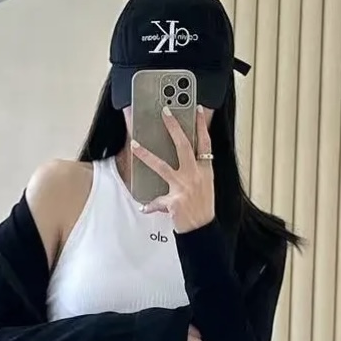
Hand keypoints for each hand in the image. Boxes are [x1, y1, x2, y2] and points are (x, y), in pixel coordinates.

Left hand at [131, 106, 215, 233]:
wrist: (203, 231)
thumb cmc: (203, 208)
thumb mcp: (205, 186)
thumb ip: (196, 172)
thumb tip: (181, 162)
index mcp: (205, 171)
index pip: (205, 143)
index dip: (201, 125)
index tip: (196, 109)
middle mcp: (195, 176)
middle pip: (184, 145)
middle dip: (174, 127)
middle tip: (165, 111)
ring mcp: (184, 188)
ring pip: (162, 166)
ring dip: (146, 154)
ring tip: (135, 144)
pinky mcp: (174, 202)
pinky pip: (157, 201)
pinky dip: (150, 206)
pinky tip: (144, 207)